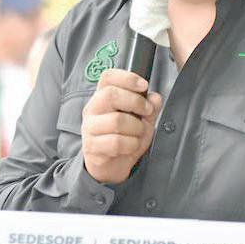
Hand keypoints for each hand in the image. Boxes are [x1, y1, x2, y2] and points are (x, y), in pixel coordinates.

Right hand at [81, 70, 162, 185]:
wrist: (111, 166)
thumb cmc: (124, 138)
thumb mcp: (142, 120)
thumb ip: (149, 108)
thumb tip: (155, 98)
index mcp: (102, 97)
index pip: (108, 77)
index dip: (127, 77)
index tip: (144, 86)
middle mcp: (92, 110)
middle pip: (110, 94)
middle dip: (135, 102)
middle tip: (147, 111)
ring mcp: (89, 128)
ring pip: (116, 120)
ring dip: (136, 128)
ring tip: (138, 134)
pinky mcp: (92, 147)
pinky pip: (116, 142)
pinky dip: (131, 145)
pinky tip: (131, 146)